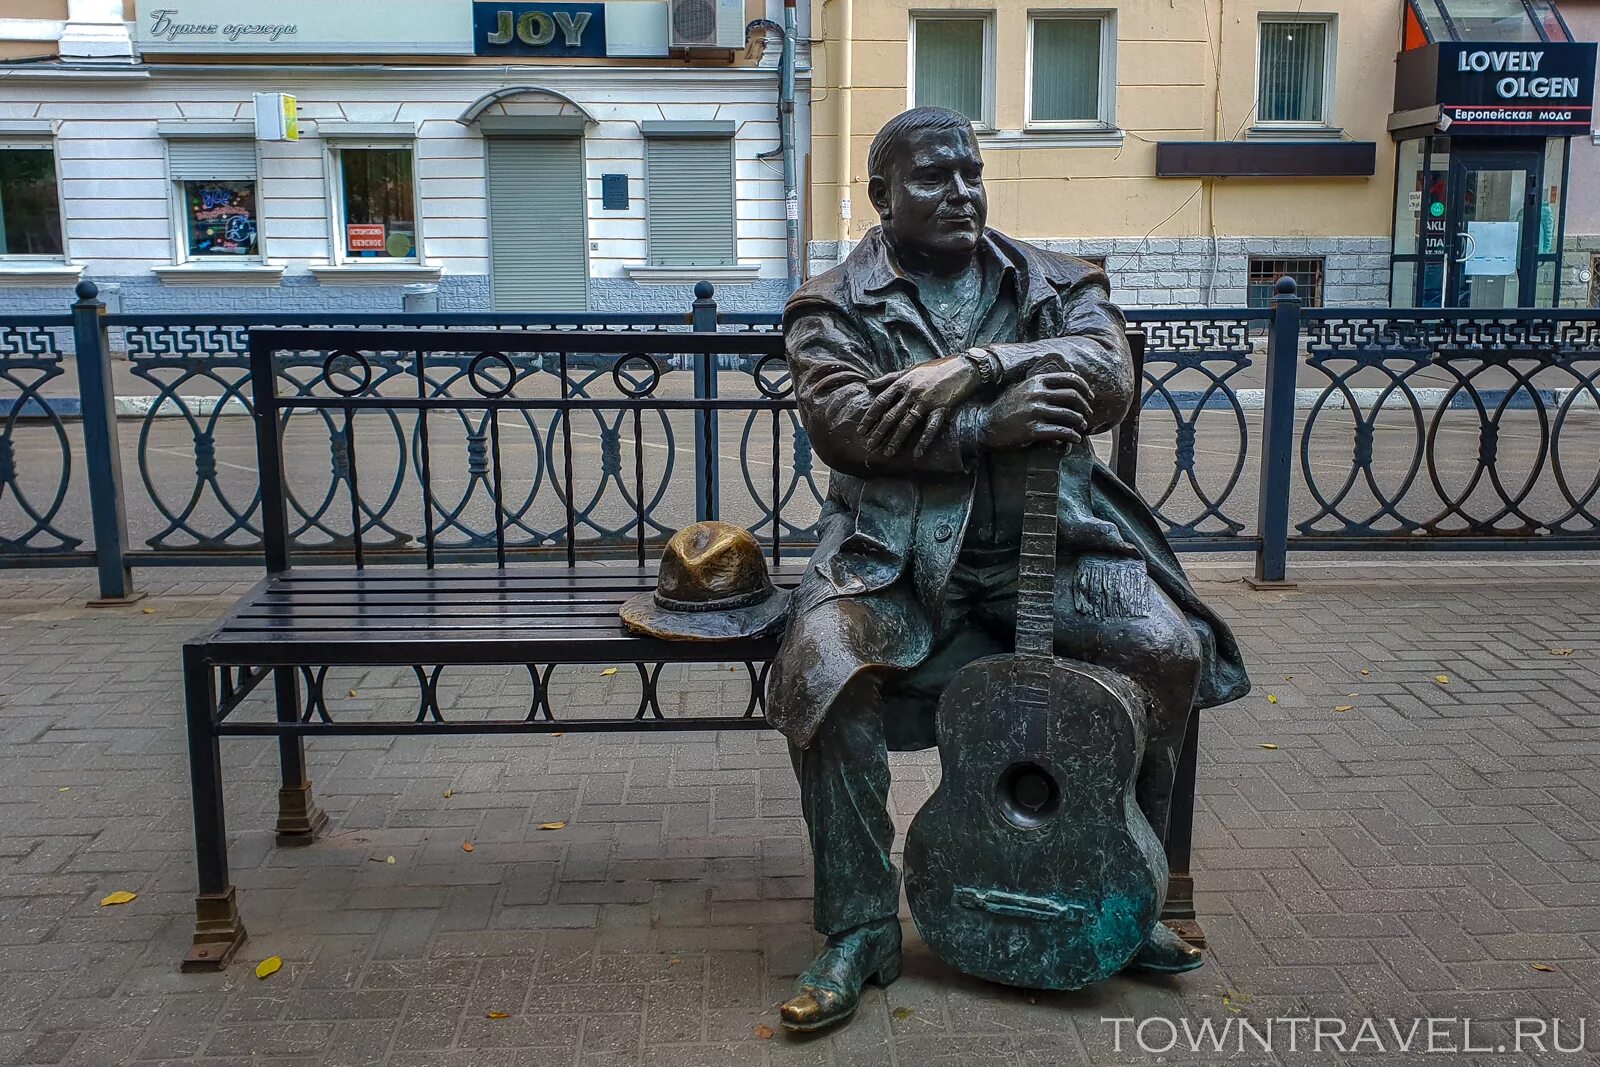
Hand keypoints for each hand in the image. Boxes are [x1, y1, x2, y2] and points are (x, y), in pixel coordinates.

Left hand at [862, 355, 980, 457]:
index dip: (870, 417)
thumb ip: (888, 379)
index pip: (881, 401)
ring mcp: (927, 401)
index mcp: (903, 382)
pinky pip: (930, 428)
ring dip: (896, 440)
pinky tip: (916, 454)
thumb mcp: (909, 370)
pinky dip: (923, 441)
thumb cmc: (935, 369)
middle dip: (879, 432)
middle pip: (891, 415)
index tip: (861, 430)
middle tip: (869, 446)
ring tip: (887, 452)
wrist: (963, 367)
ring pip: (907, 424)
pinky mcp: (942, 408)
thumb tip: (868, 384)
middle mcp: (912, 392)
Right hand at [977, 371, 1094, 450]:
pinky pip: (1060, 432)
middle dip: (1084, 406)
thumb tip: (1066, 390)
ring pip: (1069, 415)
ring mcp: (1034, 411)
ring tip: (1082, 427)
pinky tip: (1074, 438)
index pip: (1069, 378)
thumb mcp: (1022, 390)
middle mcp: (1036, 394)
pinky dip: (1071, 436)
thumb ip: (1040, 386)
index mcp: (1036, 381)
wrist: (984, 426)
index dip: (1084, 388)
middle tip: (1087, 414)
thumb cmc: (1005, 409)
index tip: (1089, 397)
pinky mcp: (1032, 430)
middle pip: (1072, 396)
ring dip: (1080, 422)